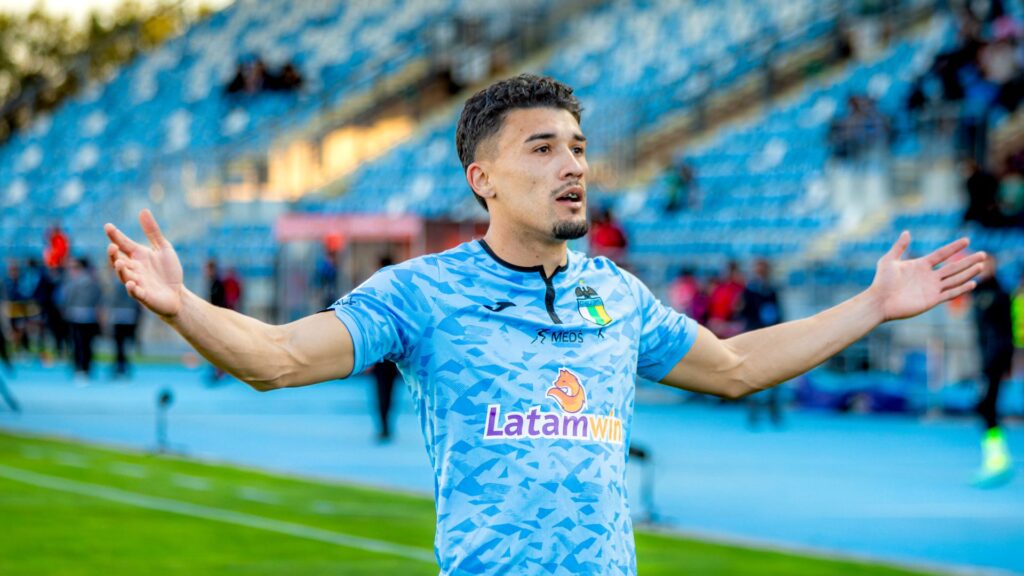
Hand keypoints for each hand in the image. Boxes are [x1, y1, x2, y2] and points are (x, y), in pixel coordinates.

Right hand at [104, 209, 184, 317]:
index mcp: (137, 256)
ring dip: (121, 270)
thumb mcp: (163, 248)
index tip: (108, 226)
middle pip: (118, 260)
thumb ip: (153, 232)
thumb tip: (143, 210)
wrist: (178, 294)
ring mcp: (138, 282)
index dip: (115, 236)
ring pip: (124, 276)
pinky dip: (132, 289)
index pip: (123, 244)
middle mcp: (134, 268)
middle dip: (113, 255)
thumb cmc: (169, 271)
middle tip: (111, 246)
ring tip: (119, 263)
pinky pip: (136, 293)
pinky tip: (132, 284)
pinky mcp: (144, 296)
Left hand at [869, 231, 983, 321]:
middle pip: (953, 267)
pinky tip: (972, 283)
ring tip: (981, 265)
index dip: (953, 247)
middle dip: (968, 261)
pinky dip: (961, 289)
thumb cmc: (881, 282)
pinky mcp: (931, 300)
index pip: (941, 254)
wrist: (879, 301)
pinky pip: (950, 293)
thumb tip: (907, 232)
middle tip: (983, 254)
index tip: (966, 240)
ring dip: (968, 273)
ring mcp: (931, 288)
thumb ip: (899, 247)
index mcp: (920, 265)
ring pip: (954, 279)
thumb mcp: (889, 260)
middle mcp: (929, 276)